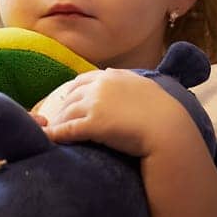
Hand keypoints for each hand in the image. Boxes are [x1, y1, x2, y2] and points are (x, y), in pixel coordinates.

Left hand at [37, 69, 198, 158]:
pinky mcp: (91, 124)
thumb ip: (129, 83)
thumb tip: (120, 81)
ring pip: (66, 113)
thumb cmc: (163, 112)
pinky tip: (48, 140)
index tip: (68, 102)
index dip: (73, 92)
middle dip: (62, 109)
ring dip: (57, 123)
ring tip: (51, 133)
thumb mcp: (145, 88)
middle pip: (71, 97)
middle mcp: (100, 86)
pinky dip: (54, 134)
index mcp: (112, 76)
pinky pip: (66, 129)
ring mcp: (94, 104)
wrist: (168, 129)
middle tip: (56, 121)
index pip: (82, 81)